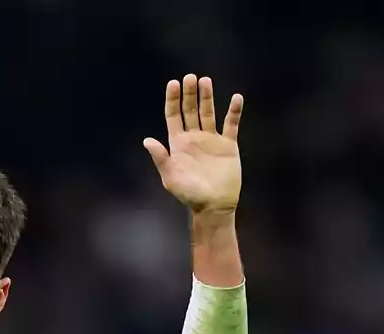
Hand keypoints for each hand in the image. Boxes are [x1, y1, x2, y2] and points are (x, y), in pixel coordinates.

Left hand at [143, 75, 242, 214]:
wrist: (214, 206)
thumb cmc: (189, 195)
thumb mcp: (171, 177)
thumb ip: (161, 158)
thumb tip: (147, 140)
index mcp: (178, 144)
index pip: (174, 116)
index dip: (172, 100)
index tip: (173, 83)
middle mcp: (194, 138)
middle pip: (190, 110)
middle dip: (189, 94)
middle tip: (190, 77)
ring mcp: (211, 140)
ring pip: (209, 113)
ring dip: (207, 97)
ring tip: (205, 81)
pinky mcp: (228, 146)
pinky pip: (231, 125)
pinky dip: (233, 112)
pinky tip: (236, 98)